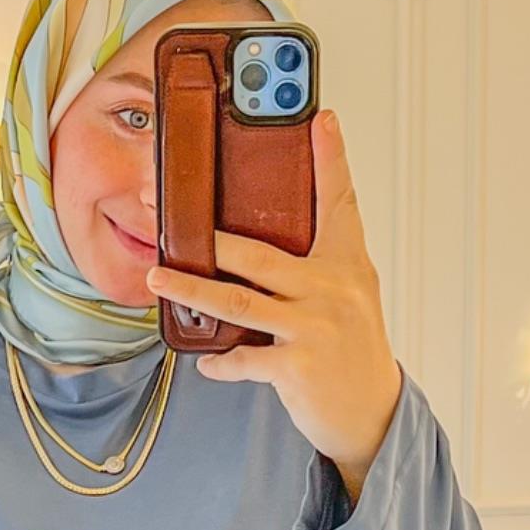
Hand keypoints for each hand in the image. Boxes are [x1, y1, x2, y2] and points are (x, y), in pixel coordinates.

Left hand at [145, 110, 403, 504]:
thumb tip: (264, 240)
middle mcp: (330, 289)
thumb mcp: (350, 293)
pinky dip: (221, 362)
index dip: (331, 158)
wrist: (372, 413)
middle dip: (208, 237)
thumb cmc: (353, 348)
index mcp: (345, 263)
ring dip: (191, 289)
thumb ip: (318, 262)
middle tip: (166, 216)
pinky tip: (205, 361)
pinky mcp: (298, 367)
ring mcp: (313, 328)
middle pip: (258, 253)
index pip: (339, 201)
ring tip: (156, 278)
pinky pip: (245, 358)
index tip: (320, 116)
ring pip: (239, 301)